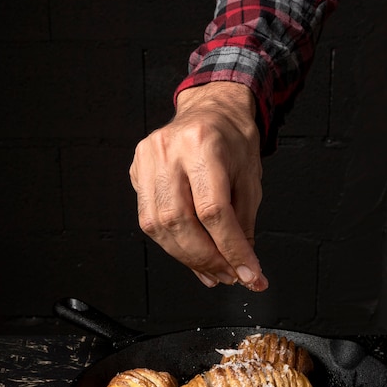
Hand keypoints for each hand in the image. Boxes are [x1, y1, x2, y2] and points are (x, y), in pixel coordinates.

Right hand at [129, 82, 267, 291]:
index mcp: (203, 144)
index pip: (213, 210)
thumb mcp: (250, 179)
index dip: (230, 250)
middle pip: (180, 222)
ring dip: (187, 258)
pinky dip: (172, 244)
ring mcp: (147, 160)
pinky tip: (191, 253)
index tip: (248, 275)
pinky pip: (149, 220)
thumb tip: (243, 267)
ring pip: (158, 226)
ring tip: (212, 271)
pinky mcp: (136, 171)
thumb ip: (244, 224)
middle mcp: (168, 151)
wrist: (210, 110)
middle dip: (206, 259)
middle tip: (228, 276)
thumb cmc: (232, 140)